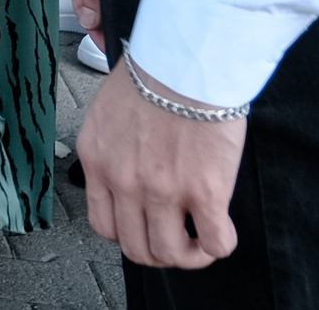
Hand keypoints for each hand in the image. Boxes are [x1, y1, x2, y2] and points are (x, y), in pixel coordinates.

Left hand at [79, 57, 243, 268]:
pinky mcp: (203, 192)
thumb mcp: (107, 114)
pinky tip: (222, 230)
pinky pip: (214, 243)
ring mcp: (162, 190)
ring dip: (188, 255)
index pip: (102, 223)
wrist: (185, 63)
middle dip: (158, 251)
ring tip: (200, 240)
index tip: (146, 227)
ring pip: (169, 252)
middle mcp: (124, 181)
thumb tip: (126, 171)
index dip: (128, 233)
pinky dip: (219, 246)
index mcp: (97, 160)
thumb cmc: (151, 76)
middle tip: (178, 240)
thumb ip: (111, 150)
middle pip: (135, 247)